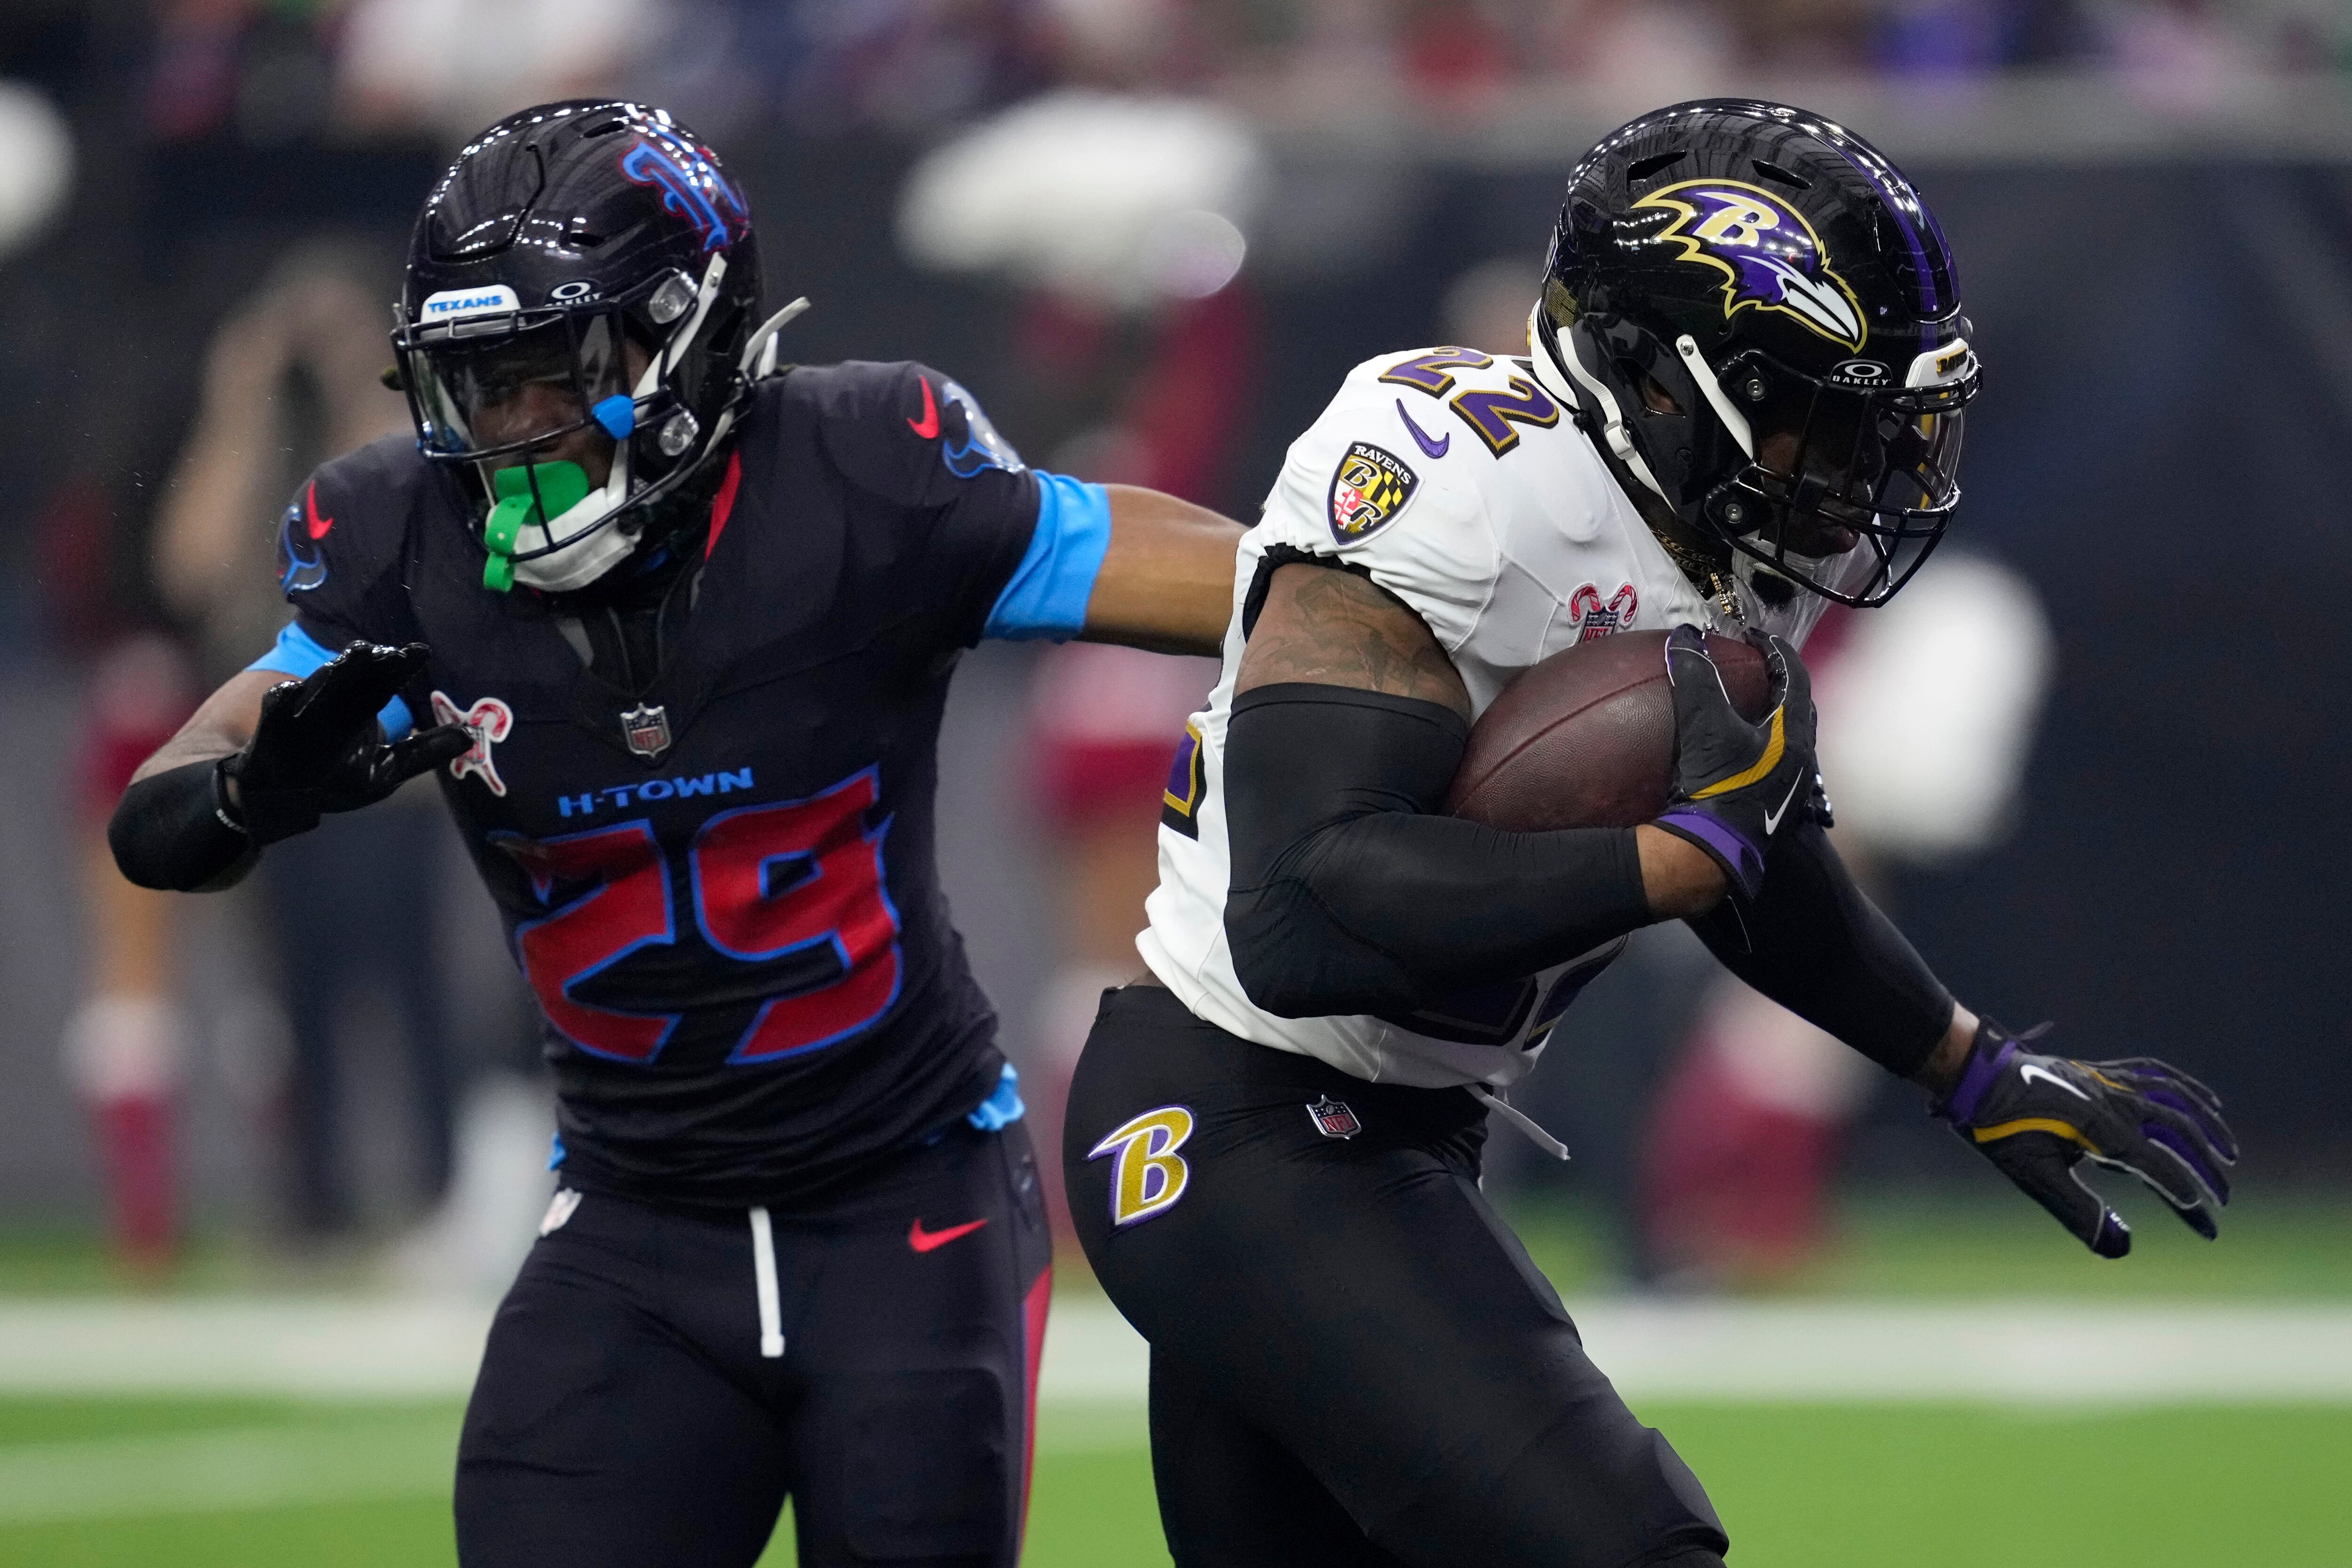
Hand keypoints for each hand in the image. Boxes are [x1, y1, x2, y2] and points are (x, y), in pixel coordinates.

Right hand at [220, 643, 471, 843]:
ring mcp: (301, 712)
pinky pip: (274, 709)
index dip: (401, 665)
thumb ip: (423, 752)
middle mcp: (334, 704)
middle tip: (387, 650)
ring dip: (334, 672)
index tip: (421, 650)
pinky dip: (281, 699)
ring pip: (318, 685)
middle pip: (353, 677)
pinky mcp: (271, 727)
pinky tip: (289, 690)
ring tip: (352, 657)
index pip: (384, 682)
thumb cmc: (337, 779)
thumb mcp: (387, 771)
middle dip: (369, 661)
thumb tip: (469, 736)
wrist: (284, 797)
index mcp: (361, 708)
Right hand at [1651, 626, 1816, 902]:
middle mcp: (1801, 758)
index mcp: (1793, 733)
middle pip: (1799, 707)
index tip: (1752, 637)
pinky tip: (1738, 751)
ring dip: (1773, 716)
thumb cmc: (1718, 788)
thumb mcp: (1703, 726)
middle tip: (1755, 667)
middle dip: (1780, 682)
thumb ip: (1695, 678)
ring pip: (1790, 738)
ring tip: (1747, 705)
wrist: (1715, 851)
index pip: (1795, 676)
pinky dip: (1761, 745)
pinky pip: (1776, 763)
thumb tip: (1685, 637)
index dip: (1774, 650)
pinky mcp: (1774, 805)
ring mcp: (1790, 785)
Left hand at [1934, 1018, 2238, 1257]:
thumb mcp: (2033, 1176)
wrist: (1972, 1076)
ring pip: (2175, 1100)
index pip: (2158, 1168)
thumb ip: (2078, 1209)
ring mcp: (2109, 1081)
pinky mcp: (2101, 1072)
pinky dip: (2186, 1088)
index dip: (2185, 1196)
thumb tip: (2118, 1246)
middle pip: (2177, 1133)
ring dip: (2206, 1127)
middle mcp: (2113, 1100)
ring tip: (2229, 1154)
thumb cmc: (1998, 1128)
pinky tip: (2206, 1100)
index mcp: (2099, 1129)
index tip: (2207, 1225)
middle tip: (2222, 1202)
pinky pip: (2155, 1074)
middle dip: (2205, 1169)